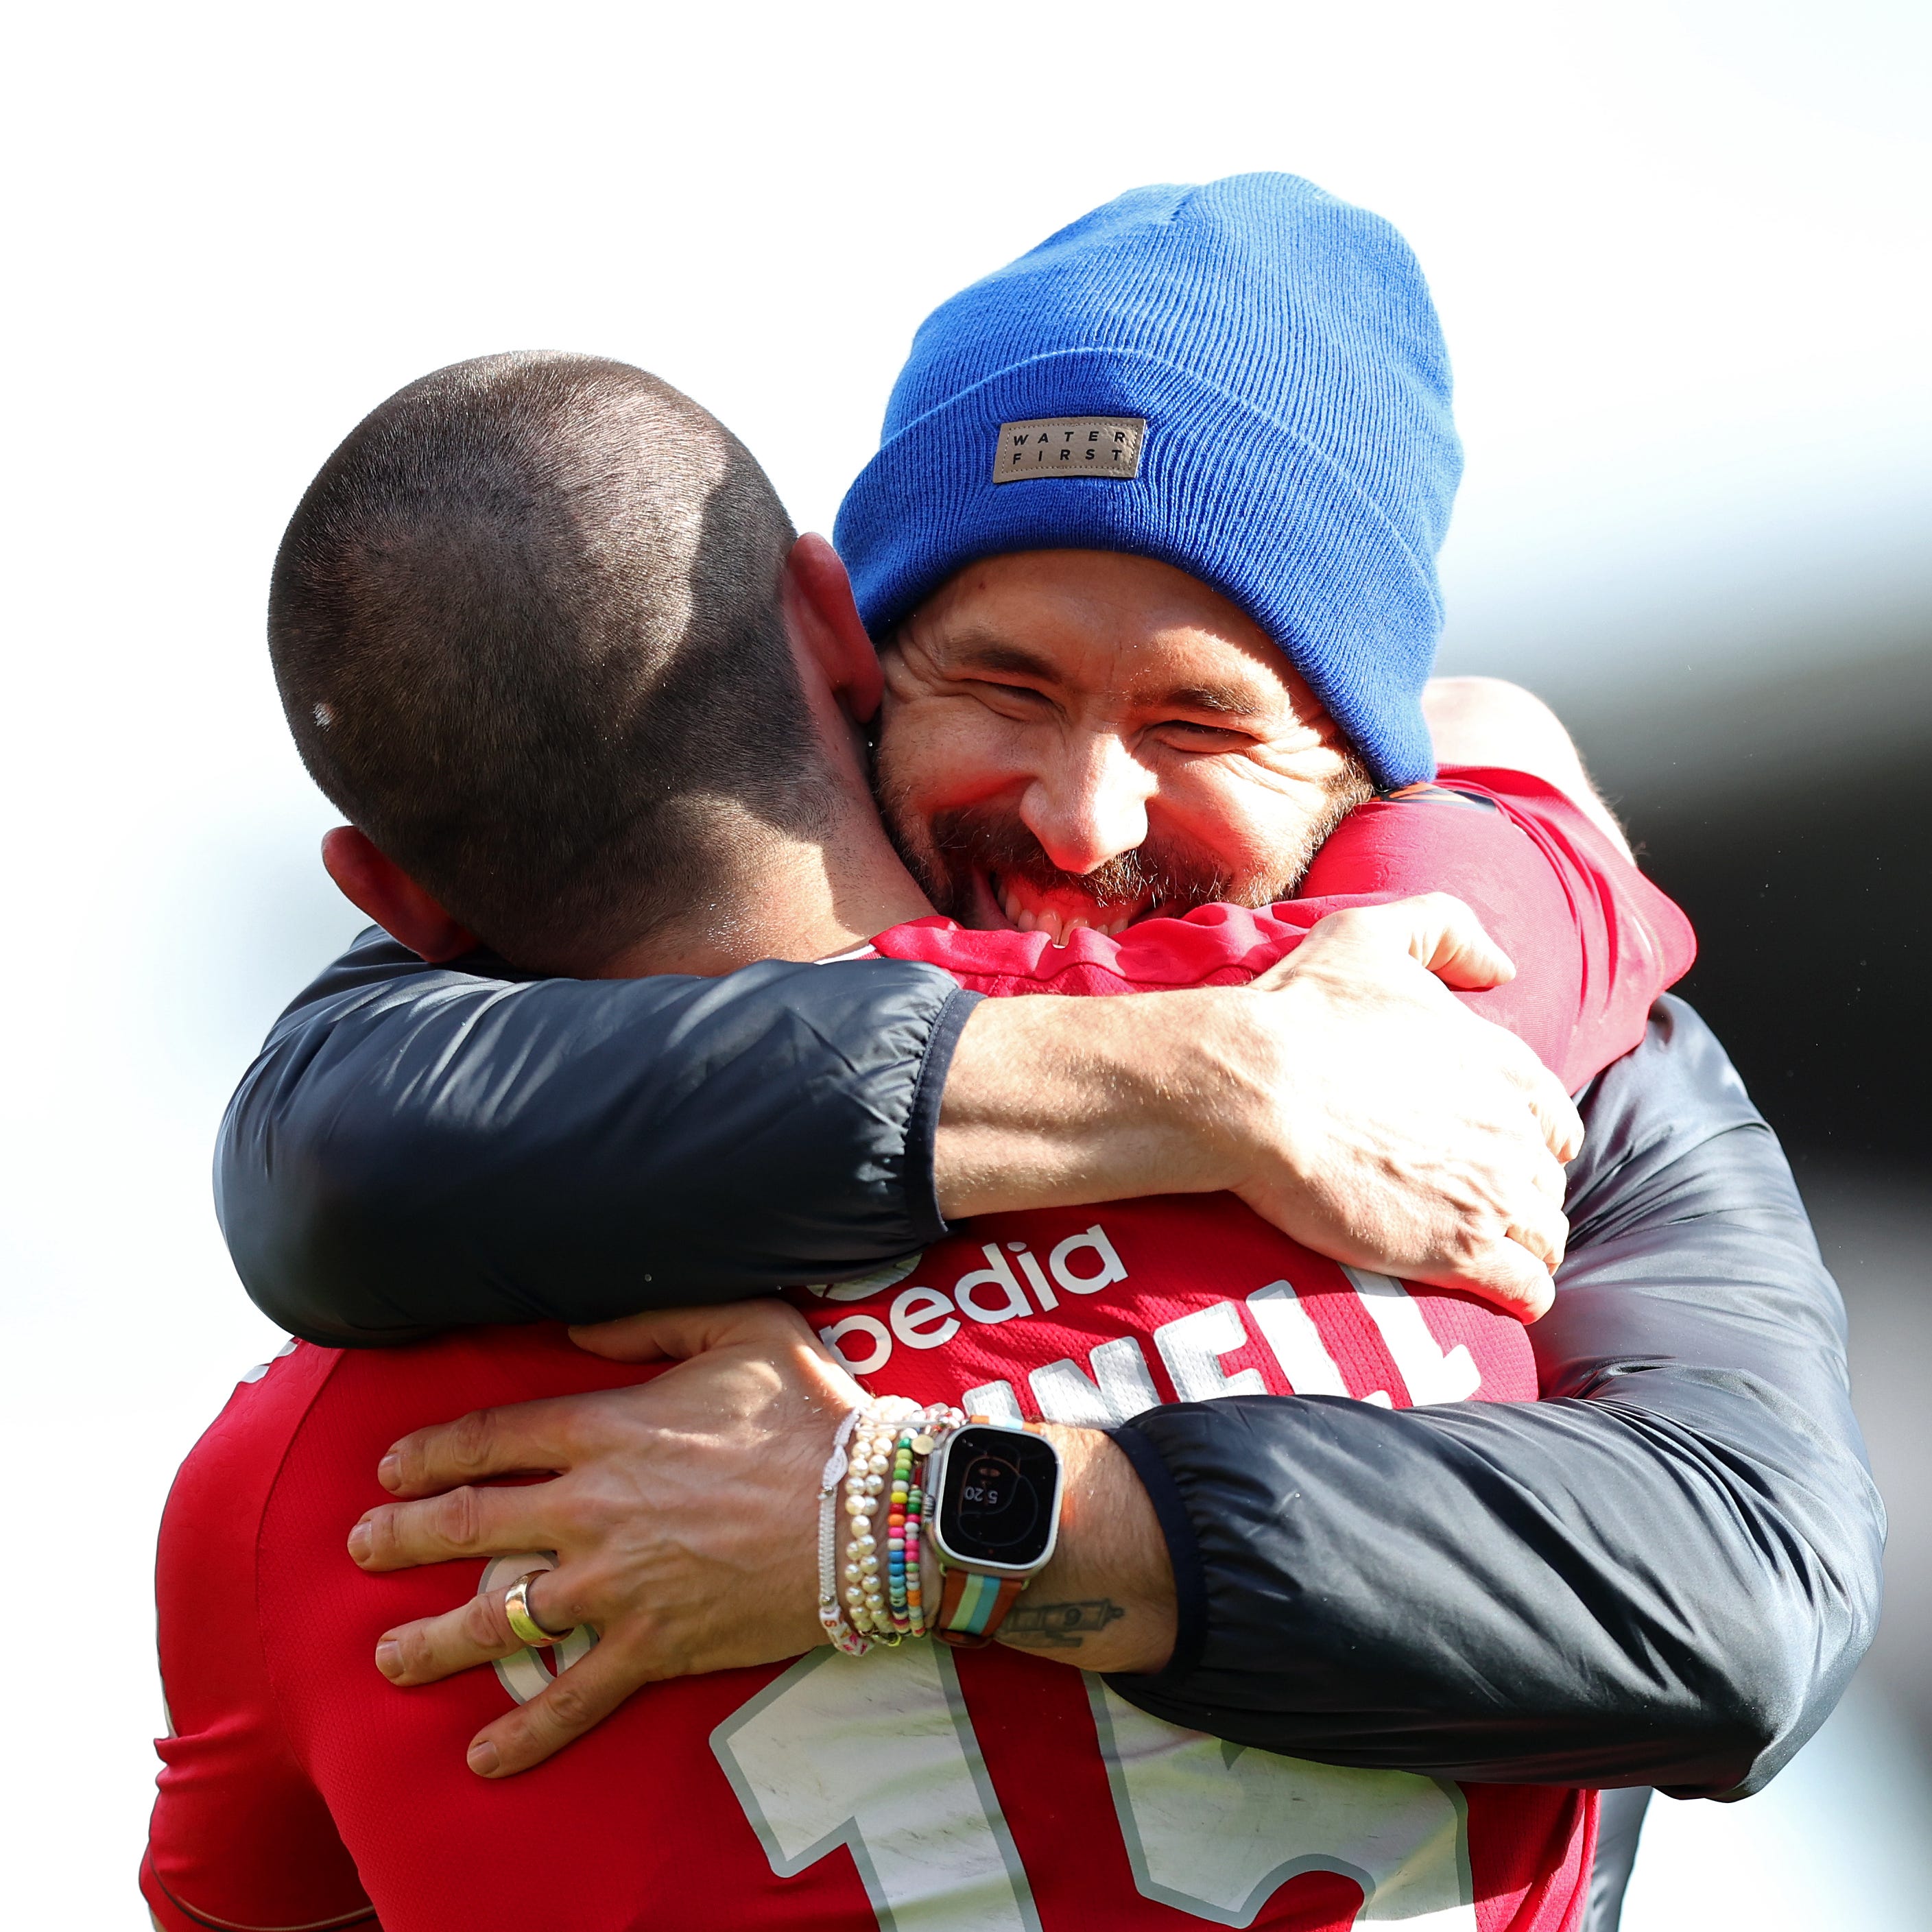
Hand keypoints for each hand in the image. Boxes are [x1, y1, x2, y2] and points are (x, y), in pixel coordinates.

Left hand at [348, 1300, 858, 1776]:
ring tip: (388, 1656)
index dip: (431, 1450)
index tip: (392, 1464)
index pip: (492, 1437)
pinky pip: (573, 1698)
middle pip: (468, 1524)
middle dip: (400, 1536)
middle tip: (362, 1546)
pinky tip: (481, 1755)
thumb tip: (579, 1328)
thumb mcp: (745, 1326)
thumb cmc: (813, 1414)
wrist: (873, 1511)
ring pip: (497, 1618)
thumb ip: (654, 1319)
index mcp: (608, 1430)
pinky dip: (524, 1732)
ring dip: (431, 1640)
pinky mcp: (653, 1645)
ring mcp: (616, 1585)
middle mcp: (592, 1509)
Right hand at [938, 893, 1577, 1319]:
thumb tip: (1502, 967)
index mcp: (1496, 1061)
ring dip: (1524, 1246)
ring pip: (1545, 1235)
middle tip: (1477, 1208)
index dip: (1529, 1137)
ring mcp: (1490, 1193)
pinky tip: (1501, 1296)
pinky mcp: (1460, 1250)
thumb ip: (1443, 928)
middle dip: (1522, 1196)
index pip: (1551, 1115)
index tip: (1498, 1151)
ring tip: (1488, 1256)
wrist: (1251, 1090)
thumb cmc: (1297, 1013)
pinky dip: (1522, 1293)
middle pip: (1547, 1181)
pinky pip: (1526, 1288)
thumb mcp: (1367, 935)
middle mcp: (1507, 1128)